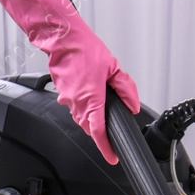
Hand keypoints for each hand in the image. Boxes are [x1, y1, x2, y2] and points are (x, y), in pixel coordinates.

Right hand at [0, 0, 140, 163]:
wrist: (62, 37)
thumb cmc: (84, 48)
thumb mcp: (114, 68)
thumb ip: (126, 89)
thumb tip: (132, 105)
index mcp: (91, 99)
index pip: (98, 132)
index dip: (105, 148)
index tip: (112, 157)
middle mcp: (76, 102)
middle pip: (90, 128)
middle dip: (100, 132)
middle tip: (111, 132)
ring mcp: (67, 99)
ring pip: (81, 118)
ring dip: (92, 118)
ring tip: (101, 106)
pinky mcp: (62, 93)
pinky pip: (75, 107)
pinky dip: (84, 106)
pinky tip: (90, 94)